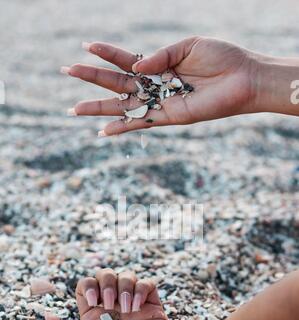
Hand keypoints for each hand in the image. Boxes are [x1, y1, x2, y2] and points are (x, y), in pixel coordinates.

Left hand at [46, 269, 176, 319]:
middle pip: (105, 275)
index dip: (89, 286)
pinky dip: (142, 290)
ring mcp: (133, 305)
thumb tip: (50, 316)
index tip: (93, 300)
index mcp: (94, 315)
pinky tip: (139, 307)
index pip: (87, 285)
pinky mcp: (152, 306)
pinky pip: (147, 284)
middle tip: (110, 305)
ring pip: (127, 276)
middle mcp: (113, 307)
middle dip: (107, 284)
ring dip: (125, 287)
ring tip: (128, 310)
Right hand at [61, 37, 258, 135]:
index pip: (126, 59)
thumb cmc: (222, 58)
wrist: (244, 79)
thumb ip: (160, 55)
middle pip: (117, 82)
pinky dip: (122, 128)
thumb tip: (135, 66)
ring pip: (123, 105)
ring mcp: (161, 102)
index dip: (106, 53)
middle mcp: (157, 84)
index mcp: (160, 65)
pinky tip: (103, 131)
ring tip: (73, 109)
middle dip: (91, 78)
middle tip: (66, 71)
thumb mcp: (188, 46)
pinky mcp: (170, 117)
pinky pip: (141, 123)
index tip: (85, 46)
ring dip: (98, 107)